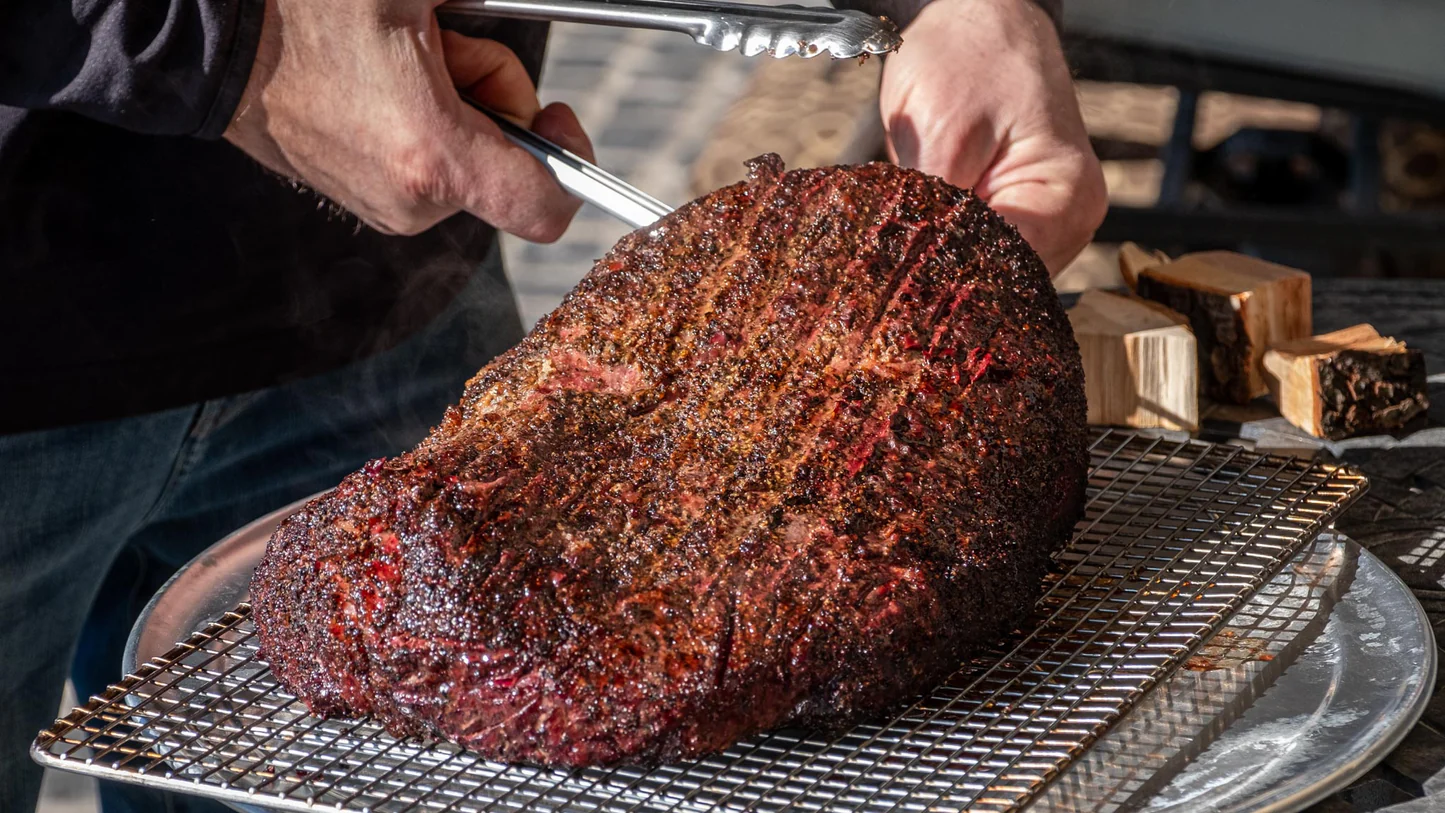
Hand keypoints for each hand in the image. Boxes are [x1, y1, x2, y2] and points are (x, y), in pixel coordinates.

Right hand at [224, 0, 594, 240]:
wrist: (206, 35)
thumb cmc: (301, 6)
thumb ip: (489, 24)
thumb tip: (536, 54)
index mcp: (433, 157)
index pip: (544, 207)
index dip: (571, 161)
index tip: (557, 114)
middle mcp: (408, 200)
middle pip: (503, 163)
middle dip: (490, 98)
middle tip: (435, 46)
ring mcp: (378, 204)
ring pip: (462, 158)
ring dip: (451, 106)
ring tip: (390, 60)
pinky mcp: (355, 197)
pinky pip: (420, 162)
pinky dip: (416, 121)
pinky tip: (373, 81)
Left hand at [880, 0, 1106, 273]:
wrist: (975, 20)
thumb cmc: (969, 57)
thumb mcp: (944, 132)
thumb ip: (937, 212)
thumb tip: (917, 273)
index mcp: (1066, 199)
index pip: (1009, 274)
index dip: (952, 279)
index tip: (902, 274)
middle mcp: (1065, 224)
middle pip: (999, 283)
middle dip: (944, 273)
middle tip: (892, 258)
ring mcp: (1040, 226)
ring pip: (983, 273)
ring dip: (940, 260)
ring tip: (903, 234)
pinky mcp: (1009, 221)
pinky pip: (973, 254)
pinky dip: (941, 247)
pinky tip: (915, 230)